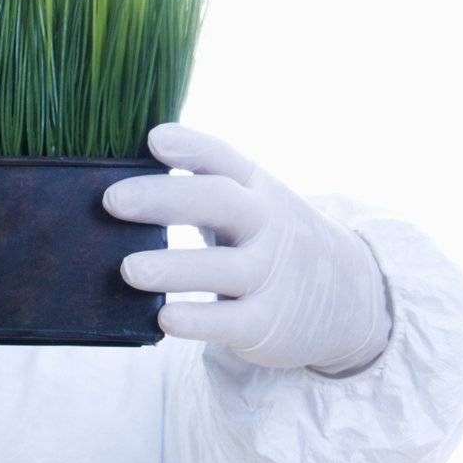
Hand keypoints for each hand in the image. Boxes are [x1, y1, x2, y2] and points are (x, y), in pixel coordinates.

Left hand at [106, 124, 390, 374]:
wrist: (349, 298)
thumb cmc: (270, 244)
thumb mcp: (252, 206)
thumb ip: (202, 191)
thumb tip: (123, 182)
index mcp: (255, 189)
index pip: (224, 159)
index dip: (191, 147)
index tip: (154, 139)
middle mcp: (264, 226)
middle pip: (220, 203)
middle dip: (166, 199)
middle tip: (113, 200)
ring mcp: (266, 275)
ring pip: (220, 268)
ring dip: (174, 268)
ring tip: (128, 269)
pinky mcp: (264, 323)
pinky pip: (227, 321)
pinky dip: (196, 320)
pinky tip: (164, 318)